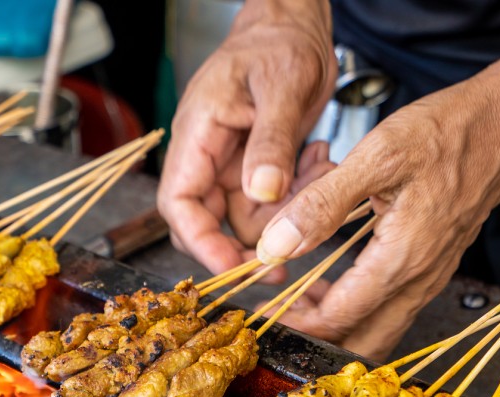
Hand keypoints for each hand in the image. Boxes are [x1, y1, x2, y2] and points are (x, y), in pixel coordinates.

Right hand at [157, 0, 335, 276]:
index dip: (199, 241)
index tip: (231, 266)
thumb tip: (262, 191)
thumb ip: (271, 141)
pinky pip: (272, 204)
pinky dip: (299, 194)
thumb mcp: (281, 86)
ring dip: (287, 212)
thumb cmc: (277, 43)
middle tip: (285, 257)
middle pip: (207, 223)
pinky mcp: (256, 170)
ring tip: (319, 168)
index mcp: (197, 136)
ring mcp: (232, 168)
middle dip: (245, 245)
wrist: (294, 28)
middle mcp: (208, 158)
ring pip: (247, 219)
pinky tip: (319, 160)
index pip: (179, 203)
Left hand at [256, 74, 499, 359]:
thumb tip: (274, 246)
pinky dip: (356, 306)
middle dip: (315, 338)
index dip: (295, 324)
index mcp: (402, 259)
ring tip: (294, 304)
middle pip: (361, 339)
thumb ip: (322, 206)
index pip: (339, 319)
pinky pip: (391, 304)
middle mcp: (420, 278)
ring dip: (336, 324)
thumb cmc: (448, 131)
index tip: (263, 318)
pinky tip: (329, 285)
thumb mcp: (376, 158)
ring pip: (378, 326)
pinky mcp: (434, 265)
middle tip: (276, 320)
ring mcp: (431, 275)